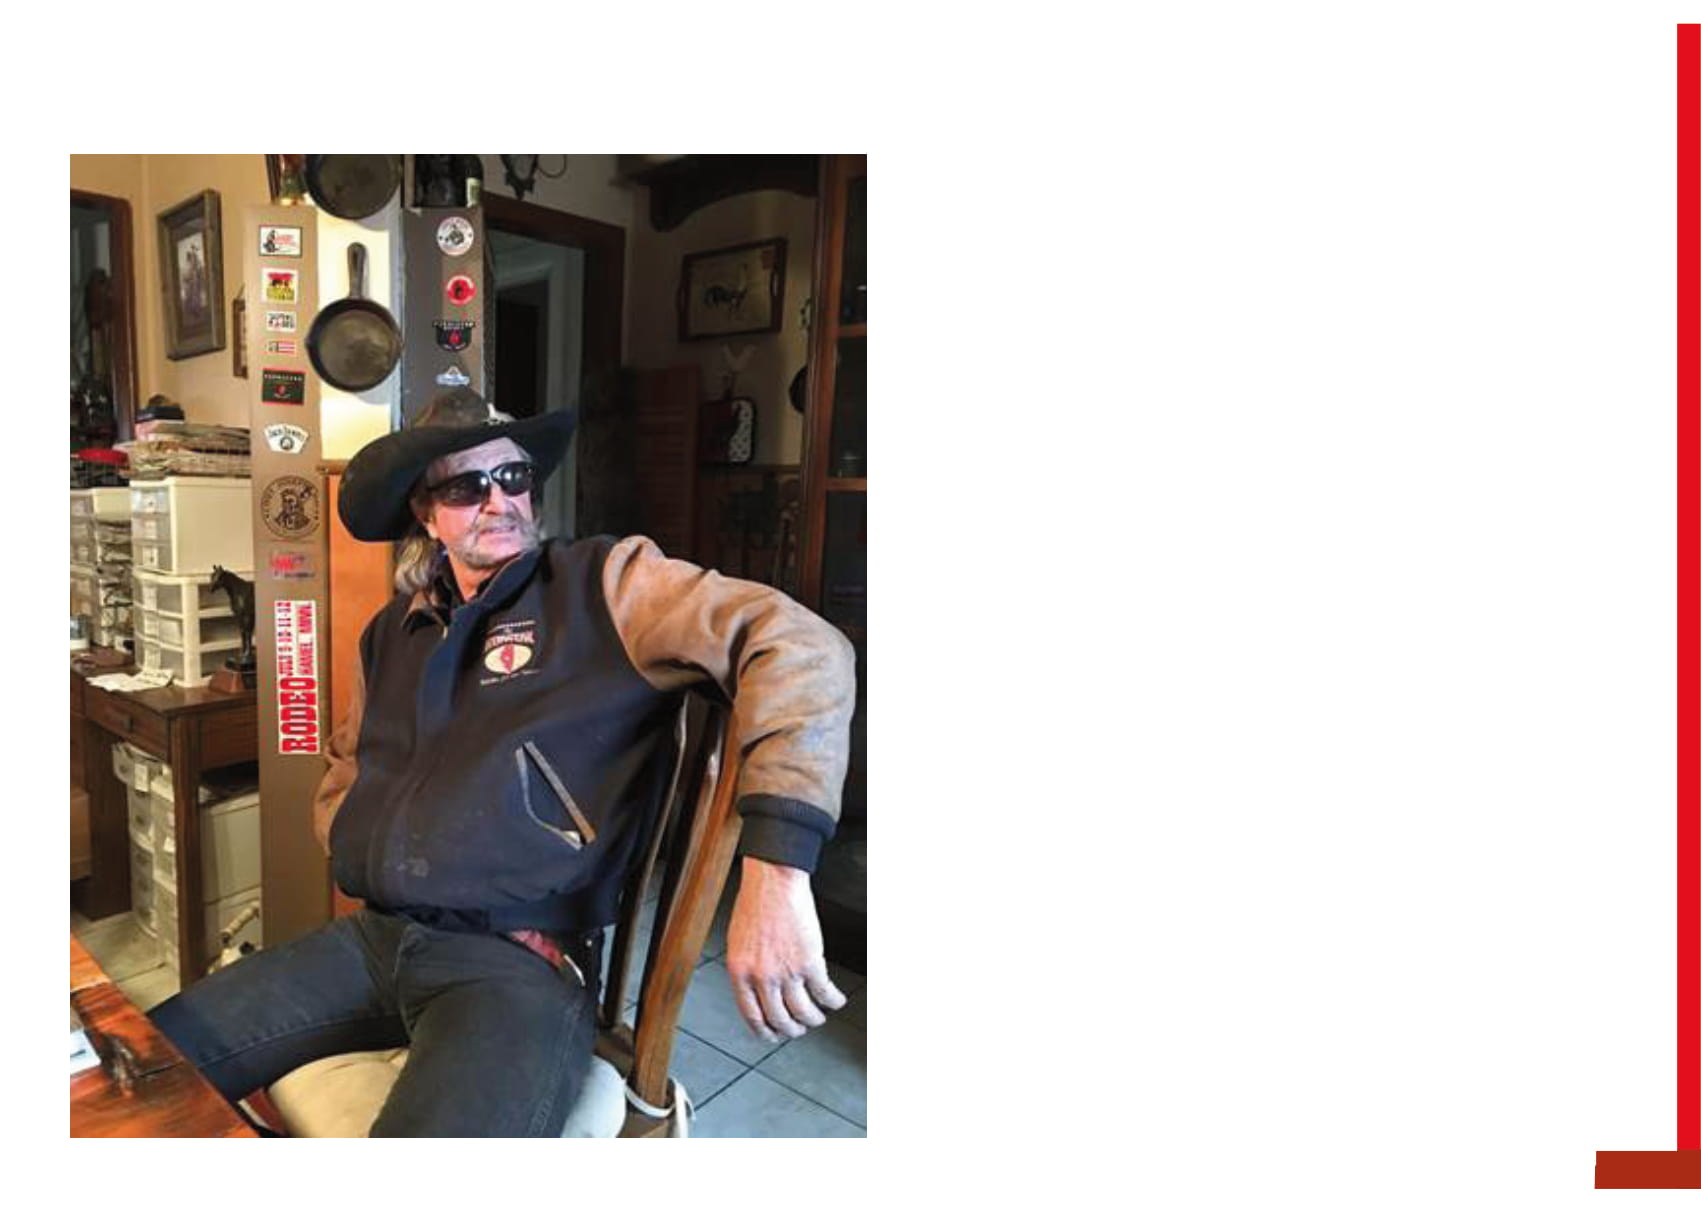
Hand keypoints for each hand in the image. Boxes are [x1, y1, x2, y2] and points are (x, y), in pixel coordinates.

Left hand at [725, 856, 847, 1041]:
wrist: (774, 881)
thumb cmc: (756, 904)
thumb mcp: (738, 943)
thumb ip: (746, 970)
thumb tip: (757, 992)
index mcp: (740, 973)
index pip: (752, 1017)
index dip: (766, 1032)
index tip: (774, 1035)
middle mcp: (762, 977)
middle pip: (780, 1020)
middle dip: (793, 1029)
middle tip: (800, 1027)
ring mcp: (787, 972)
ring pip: (804, 1013)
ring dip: (814, 1019)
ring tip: (819, 1016)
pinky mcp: (810, 962)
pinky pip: (825, 992)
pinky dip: (833, 1000)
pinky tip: (836, 1000)